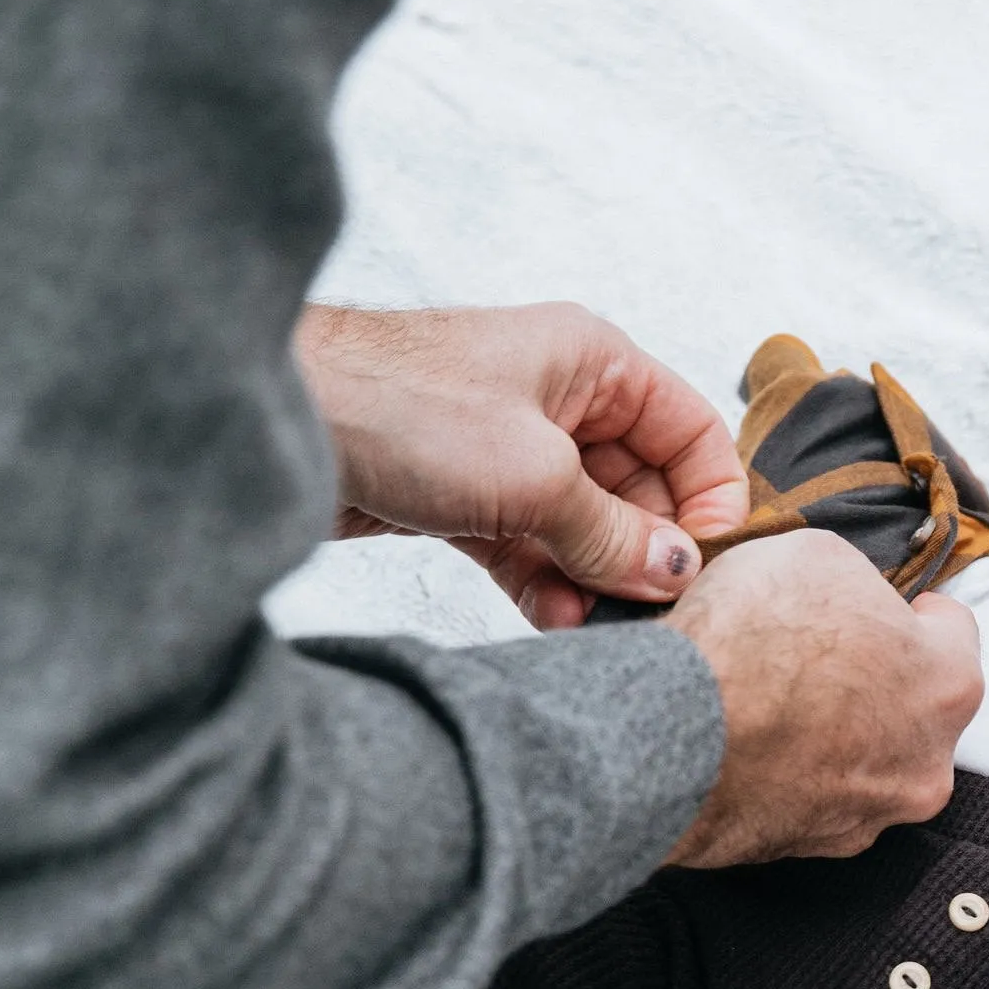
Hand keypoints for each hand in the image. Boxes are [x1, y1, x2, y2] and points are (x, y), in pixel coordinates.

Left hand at [299, 302, 750, 629]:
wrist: (278, 417)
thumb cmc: (399, 404)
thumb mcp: (534, 474)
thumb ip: (613, 531)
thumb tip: (676, 572)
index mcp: (593, 363)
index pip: (688, 432)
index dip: (710, 498)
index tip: (708, 563)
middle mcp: (559, 402)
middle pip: (641, 487)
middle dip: (647, 551)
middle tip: (651, 612)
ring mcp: (509, 452)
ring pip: (584, 526)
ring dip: (594, 578)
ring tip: (597, 625)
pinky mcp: (464, 497)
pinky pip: (530, 548)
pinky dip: (545, 585)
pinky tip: (554, 619)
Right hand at [662, 531, 984, 865]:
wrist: (672, 736)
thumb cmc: (754, 637)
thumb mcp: (817, 556)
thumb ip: (855, 583)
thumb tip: (848, 600)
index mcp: (949, 686)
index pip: (956, 633)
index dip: (916, 610)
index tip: (891, 606)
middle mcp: (927, 765)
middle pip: (915, 709)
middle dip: (879, 680)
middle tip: (822, 654)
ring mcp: (871, 817)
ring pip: (868, 763)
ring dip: (838, 735)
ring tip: (778, 705)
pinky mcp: (812, 850)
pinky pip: (815, 800)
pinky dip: (795, 776)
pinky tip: (755, 747)